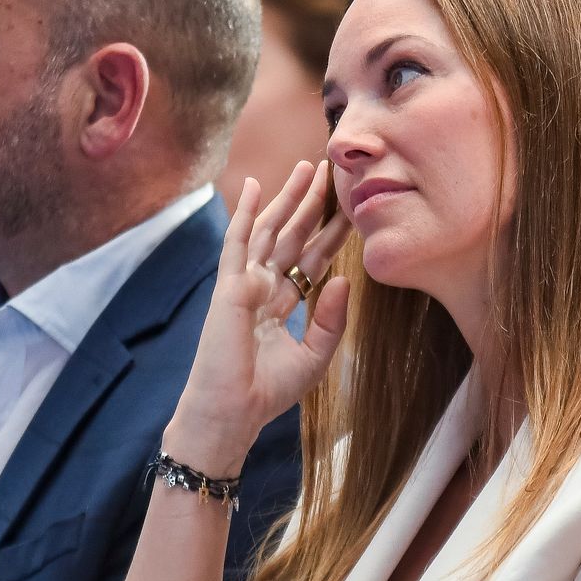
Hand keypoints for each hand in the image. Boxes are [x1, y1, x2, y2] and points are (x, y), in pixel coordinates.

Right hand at [166, 161, 353, 472]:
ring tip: (306, 168)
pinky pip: (238, 241)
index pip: (313, 260)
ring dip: (287, 198)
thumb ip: (331, 319)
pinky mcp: (229, 286)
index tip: (352, 209)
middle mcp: (262, 288)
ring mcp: (244, 284)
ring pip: (270, 230)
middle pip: (293, 237)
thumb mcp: (314, 357)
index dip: (332, 235)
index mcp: (281, 305)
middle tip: (331, 171)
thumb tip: (345, 278)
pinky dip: (245, 212)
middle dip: (311, 205)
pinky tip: (253, 184)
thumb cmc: (266, 393)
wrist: (232, 413)